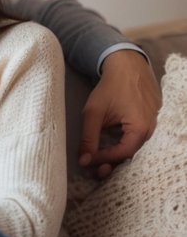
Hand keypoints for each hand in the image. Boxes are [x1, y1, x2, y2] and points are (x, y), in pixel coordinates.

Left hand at [79, 49, 160, 176]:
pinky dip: (122, 145)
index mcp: (141, 128)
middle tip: (93, 169)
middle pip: (131, 155)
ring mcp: (153, 126)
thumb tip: (83, 161)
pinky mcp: (150, 122)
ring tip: (97, 161)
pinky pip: (137, 140)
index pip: (122, 154)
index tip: (85, 161)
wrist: (127, 66)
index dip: (102, 160)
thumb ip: (88, 137)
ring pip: (134, 148)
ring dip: (116, 156)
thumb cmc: (110, 87)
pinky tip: (108, 149)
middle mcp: (152, 130)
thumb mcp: (94, 112)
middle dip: (111, 163)